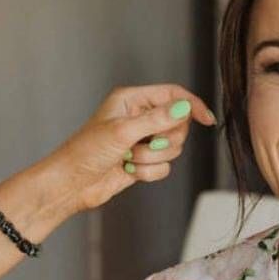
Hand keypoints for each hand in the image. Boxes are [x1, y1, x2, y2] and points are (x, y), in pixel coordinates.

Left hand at [51, 84, 215, 212]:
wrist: (71, 184)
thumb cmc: (86, 151)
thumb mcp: (123, 131)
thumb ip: (156, 119)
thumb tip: (184, 108)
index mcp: (132, 100)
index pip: (172, 95)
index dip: (191, 105)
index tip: (207, 120)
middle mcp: (138, 117)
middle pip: (177, 124)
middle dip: (164, 139)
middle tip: (146, 144)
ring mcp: (141, 140)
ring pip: (172, 148)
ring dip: (152, 157)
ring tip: (129, 159)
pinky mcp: (142, 162)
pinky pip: (163, 167)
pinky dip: (148, 172)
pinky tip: (128, 171)